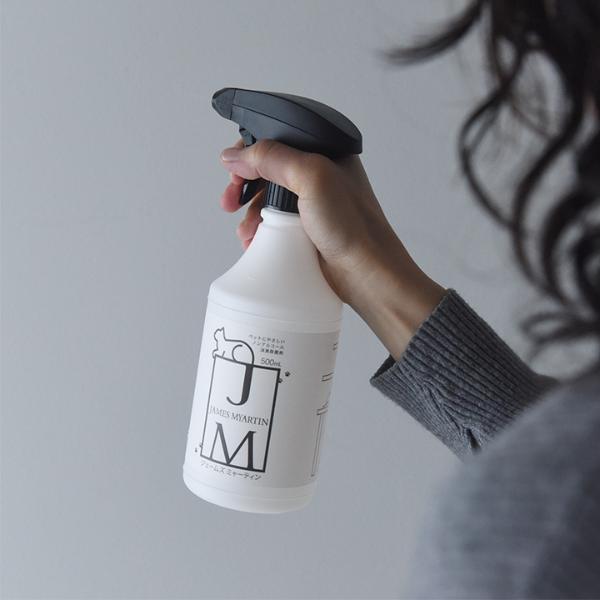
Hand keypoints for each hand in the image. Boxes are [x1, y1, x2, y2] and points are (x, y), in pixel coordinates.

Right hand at [219, 138, 445, 359]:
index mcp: (326, 153)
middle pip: (267, 171)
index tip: (233, 170)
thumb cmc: (353, 226)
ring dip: (251, 214)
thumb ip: (273, 158)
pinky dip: (260, 231)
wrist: (365, 273)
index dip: (251, 153)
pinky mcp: (306, 230)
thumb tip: (235, 156)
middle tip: (230, 201)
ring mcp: (312, 204)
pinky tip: (255, 241)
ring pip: (267, 200)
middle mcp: (319, 176)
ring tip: (248, 231)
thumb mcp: (312, 178)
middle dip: (244, 186)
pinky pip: (274, 224)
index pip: (278, 140)